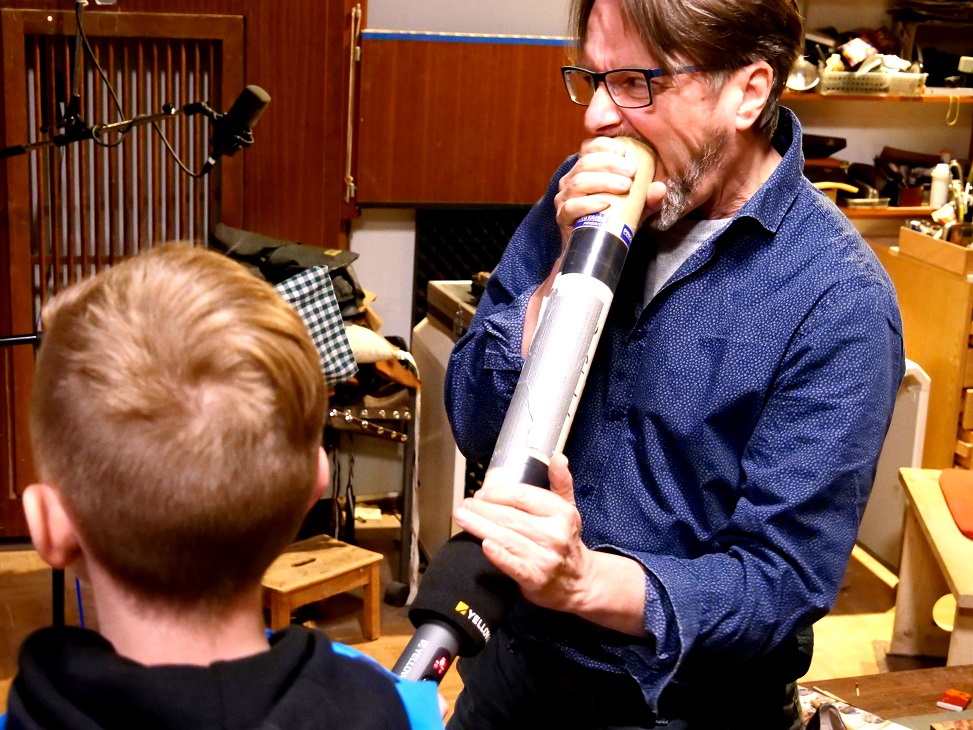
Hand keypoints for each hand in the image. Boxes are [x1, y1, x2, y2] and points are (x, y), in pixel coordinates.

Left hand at [452, 454, 592, 613]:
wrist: (578, 581)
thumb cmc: (566, 539)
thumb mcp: (568, 509)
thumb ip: (561, 482)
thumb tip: (559, 457)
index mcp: (562, 513)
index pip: (524, 497)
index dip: (498, 494)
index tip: (480, 493)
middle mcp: (554, 534)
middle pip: (511, 517)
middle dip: (483, 510)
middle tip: (464, 505)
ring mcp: (546, 558)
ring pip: (507, 538)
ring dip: (480, 527)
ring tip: (463, 518)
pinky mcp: (536, 579)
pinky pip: (514, 566)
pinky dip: (499, 556)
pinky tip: (484, 546)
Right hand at [553, 136, 666, 248]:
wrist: (595, 248)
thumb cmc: (613, 220)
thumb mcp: (634, 206)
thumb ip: (648, 197)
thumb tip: (660, 188)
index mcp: (585, 169)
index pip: (589, 147)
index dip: (605, 146)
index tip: (625, 154)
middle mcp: (571, 180)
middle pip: (586, 162)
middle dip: (610, 164)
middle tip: (632, 173)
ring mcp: (564, 198)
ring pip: (579, 182)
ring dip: (603, 181)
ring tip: (624, 186)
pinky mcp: (562, 217)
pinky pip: (571, 207)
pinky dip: (588, 204)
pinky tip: (605, 203)